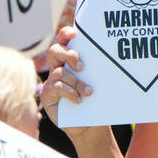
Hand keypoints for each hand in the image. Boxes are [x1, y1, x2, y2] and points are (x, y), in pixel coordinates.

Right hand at [40, 26, 94, 141]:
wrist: (89, 124)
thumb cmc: (95, 101)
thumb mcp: (98, 83)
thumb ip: (96, 69)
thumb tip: (110, 56)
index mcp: (69, 61)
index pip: (63, 41)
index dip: (65, 34)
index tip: (74, 33)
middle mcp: (58, 68)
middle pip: (55, 51)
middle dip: (68, 55)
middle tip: (82, 66)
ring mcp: (51, 81)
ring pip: (60, 72)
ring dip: (76, 82)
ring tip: (89, 92)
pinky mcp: (47, 95)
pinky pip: (56, 87)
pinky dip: (70, 92)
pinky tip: (79, 100)